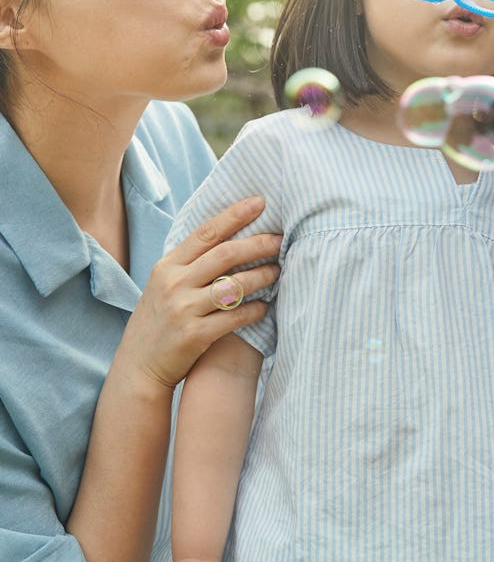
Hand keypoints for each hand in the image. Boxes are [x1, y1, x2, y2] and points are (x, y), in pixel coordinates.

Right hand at [117, 196, 281, 391]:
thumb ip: (189, 262)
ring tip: (277, 271)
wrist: (138, 367)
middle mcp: (174, 283)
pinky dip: (255, 310)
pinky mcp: (195, 335)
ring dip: (262, 276)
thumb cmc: (159, 320)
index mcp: (167, 266)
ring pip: (234, 285)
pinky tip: (266, 306)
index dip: (235, 215)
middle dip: (257, 244)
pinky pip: (235, 317)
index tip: (259, 202)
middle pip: (225, 254)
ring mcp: (184, 309)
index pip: (206, 232)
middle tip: (280, 240)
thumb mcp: (163, 284)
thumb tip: (226, 233)